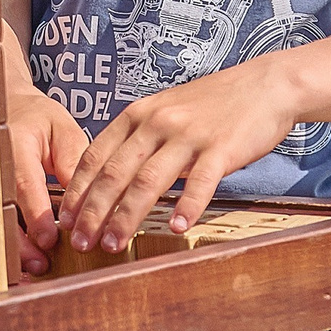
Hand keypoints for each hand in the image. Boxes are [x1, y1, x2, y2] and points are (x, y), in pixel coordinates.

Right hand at [5, 84, 88, 276]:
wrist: (7, 110)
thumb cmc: (37, 119)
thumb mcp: (63, 130)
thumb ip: (72, 162)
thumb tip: (81, 199)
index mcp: (13, 145)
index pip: (23, 186)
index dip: (35, 217)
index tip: (49, 241)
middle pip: (0, 212)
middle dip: (20, 242)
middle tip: (41, 264)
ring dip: (13, 247)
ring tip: (35, 265)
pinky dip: (10, 240)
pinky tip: (25, 256)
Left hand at [59, 59, 301, 256]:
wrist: (265, 85)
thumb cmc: (213, 105)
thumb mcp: (164, 112)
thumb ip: (139, 140)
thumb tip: (110, 179)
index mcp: (138, 115)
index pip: (95, 156)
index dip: (76, 190)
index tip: (64, 219)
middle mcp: (157, 123)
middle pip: (115, 173)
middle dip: (92, 211)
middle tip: (79, 242)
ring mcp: (188, 135)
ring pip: (148, 181)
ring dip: (126, 216)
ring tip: (113, 244)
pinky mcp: (221, 147)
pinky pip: (200, 182)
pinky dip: (186, 206)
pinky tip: (175, 228)